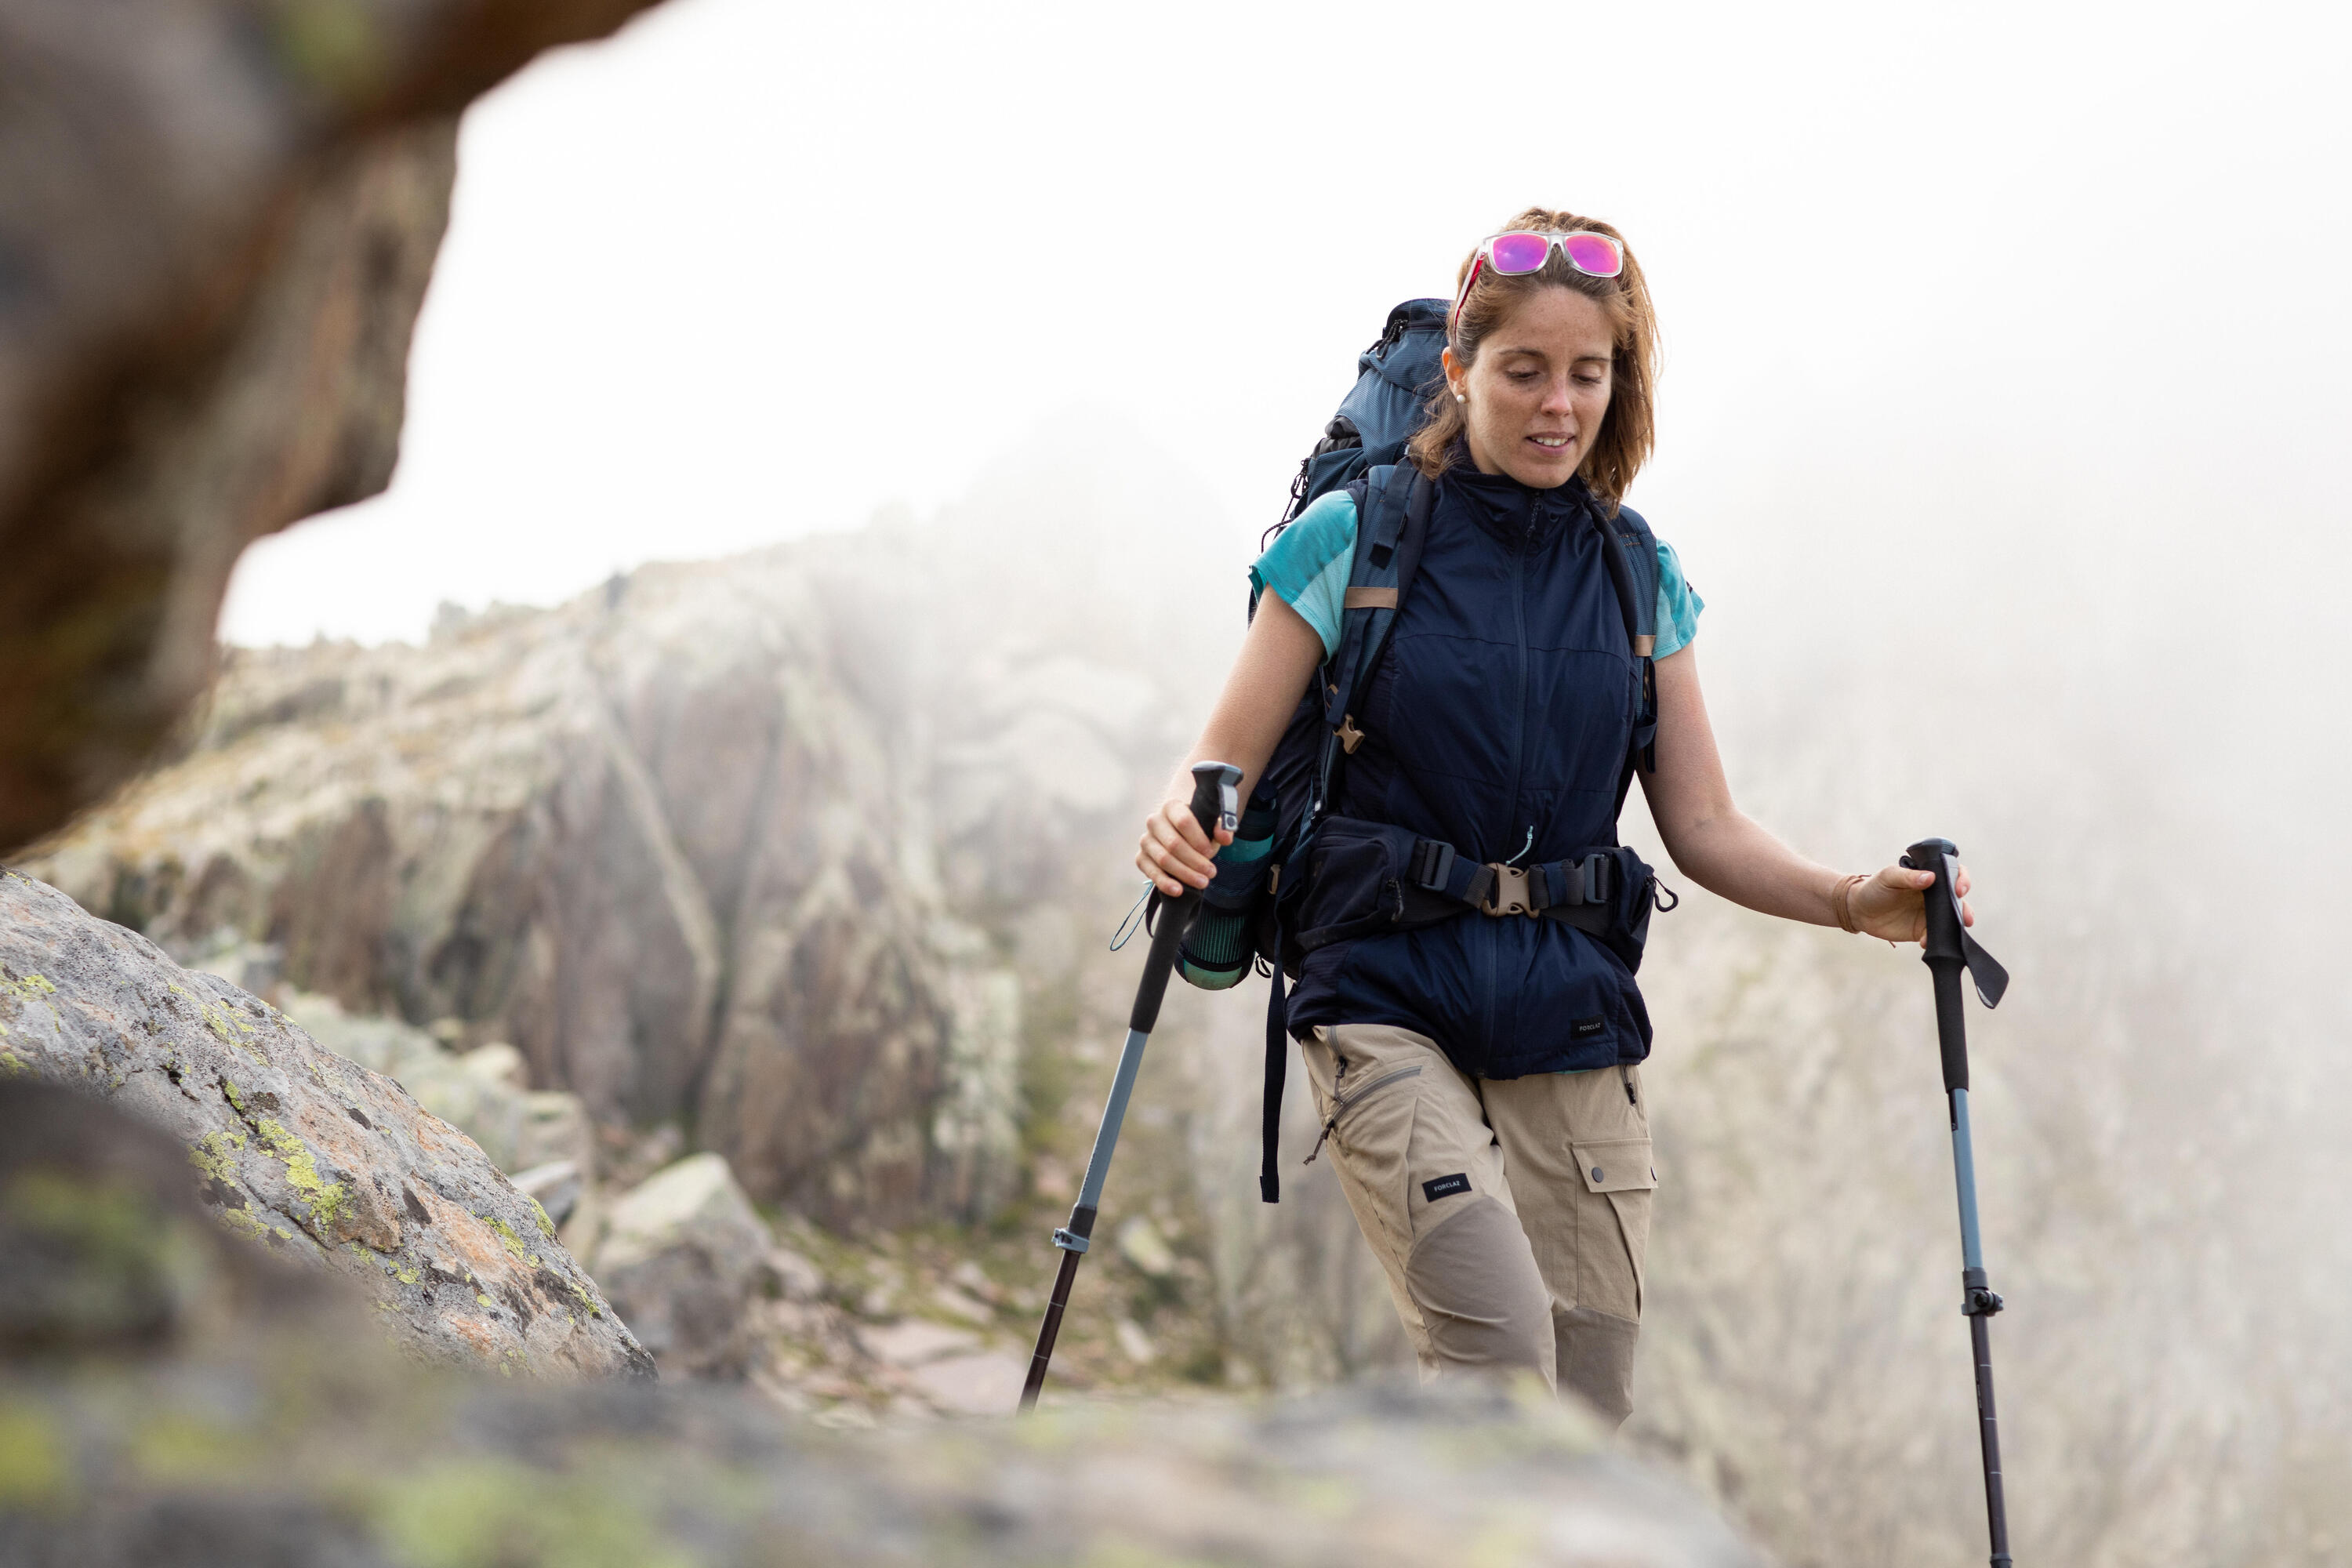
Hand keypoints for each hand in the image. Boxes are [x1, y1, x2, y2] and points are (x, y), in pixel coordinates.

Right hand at [1135, 781, 1233, 897]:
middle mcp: (1154, 821)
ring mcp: (1146, 840)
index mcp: (1171, 806)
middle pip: (1174, 844)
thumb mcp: (1212, 823)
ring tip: (1203, 883)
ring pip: (1164, 859)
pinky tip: (1179, 891)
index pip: (1184, 822)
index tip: (1210, 852)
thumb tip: (1226, 838)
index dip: (1198, 839)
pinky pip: (1151, 872)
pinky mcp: (1141, 858)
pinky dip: (1165, 883)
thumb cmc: (1197, 828)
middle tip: (1211, 873)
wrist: (1177, 831)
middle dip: (1195, 861)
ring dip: (1184, 873)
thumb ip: (1222, 828)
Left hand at [1849, 861, 1973, 944]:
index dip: (1962, 880)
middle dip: (1965, 908)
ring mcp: (1929, 913)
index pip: (1953, 873)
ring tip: (1952, 931)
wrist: (1858, 910)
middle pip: (1957, 900)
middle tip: (1965, 917)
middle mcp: (1933, 894)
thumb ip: (1908, 877)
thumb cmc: (1874, 888)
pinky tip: (1924, 941)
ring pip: (1950, 919)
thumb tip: (1930, 878)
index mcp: (1928, 876)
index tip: (1959, 889)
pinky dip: (1932, 939)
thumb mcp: (1888, 877)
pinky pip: (1934, 935)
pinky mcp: (1922, 929)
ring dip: (1954, 927)